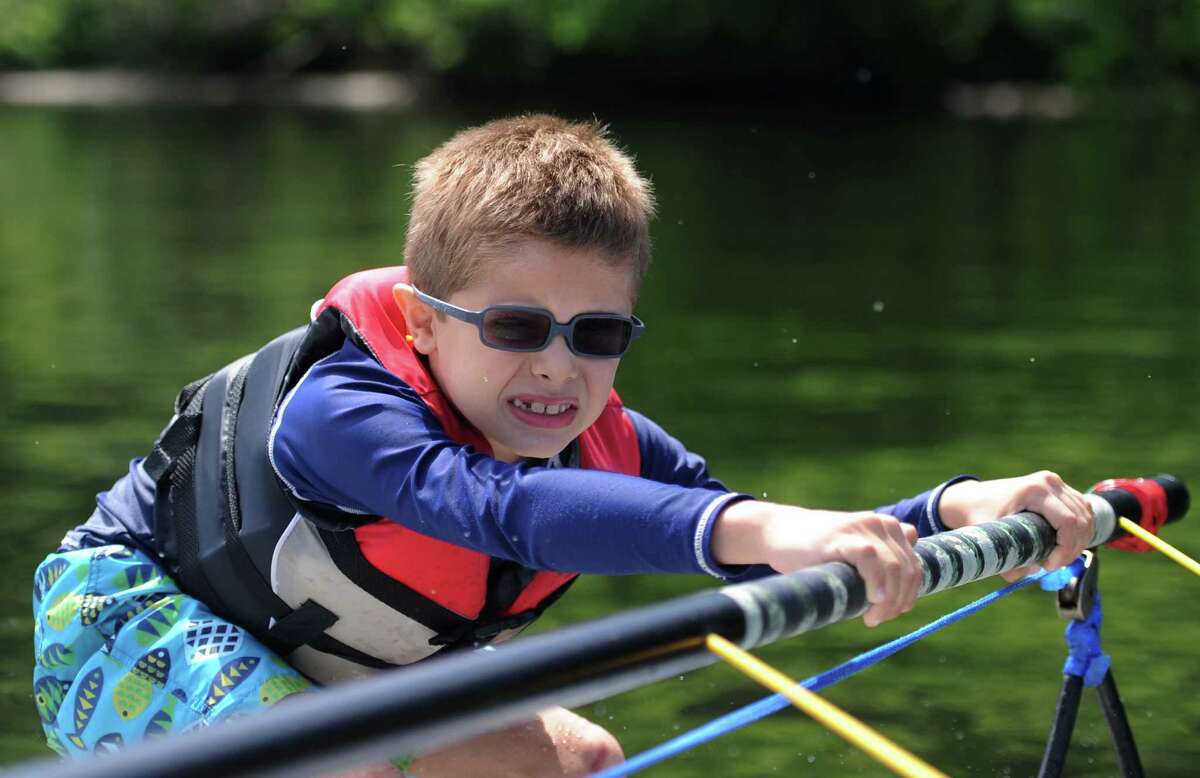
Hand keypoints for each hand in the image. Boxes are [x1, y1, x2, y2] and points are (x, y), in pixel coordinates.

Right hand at [713, 501, 921, 627]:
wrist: (778, 532)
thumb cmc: (815, 549)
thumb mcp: (854, 549)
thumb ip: (881, 556)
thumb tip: (908, 580)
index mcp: (886, 527)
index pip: (914, 565)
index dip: (910, 593)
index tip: (895, 612)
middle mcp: (879, 523)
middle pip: (907, 569)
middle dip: (899, 600)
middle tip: (880, 619)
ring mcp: (861, 527)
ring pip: (894, 567)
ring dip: (889, 599)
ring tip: (873, 617)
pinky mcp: (842, 535)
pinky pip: (870, 560)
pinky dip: (877, 583)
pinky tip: (872, 600)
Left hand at [938, 471, 1093, 579]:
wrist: (972, 499)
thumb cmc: (979, 516)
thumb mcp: (990, 539)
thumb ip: (1008, 564)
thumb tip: (1030, 573)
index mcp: (1035, 490)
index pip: (1068, 521)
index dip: (1066, 549)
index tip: (1049, 566)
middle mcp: (1050, 482)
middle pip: (1081, 521)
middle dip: (1072, 549)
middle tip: (1052, 565)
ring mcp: (1056, 483)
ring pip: (1086, 517)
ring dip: (1078, 542)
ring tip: (1056, 557)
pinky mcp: (1059, 489)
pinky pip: (1083, 512)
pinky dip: (1080, 531)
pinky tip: (1065, 546)